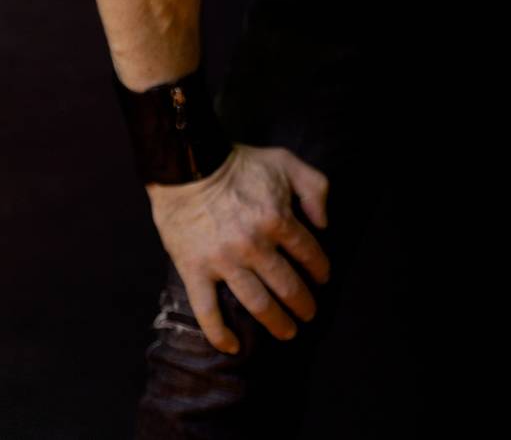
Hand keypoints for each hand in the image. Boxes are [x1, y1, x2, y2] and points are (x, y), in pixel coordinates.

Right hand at [147, 142, 330, 353]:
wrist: (186, 165)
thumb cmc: (238, 162)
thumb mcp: (285, 162)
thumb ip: (314, 187)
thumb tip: (324, 223)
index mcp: (277, 219)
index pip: (308, 253)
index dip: (320, 269)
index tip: (323, 279)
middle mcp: (254, 246)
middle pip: (287, 285)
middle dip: (303, 304)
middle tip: (309, 314)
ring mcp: (223, 262)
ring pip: (256, 304)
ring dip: (276, 322)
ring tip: (287, 332)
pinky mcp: (194, 271)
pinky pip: (207, 312)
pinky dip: (219, 335)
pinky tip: (232, 347)